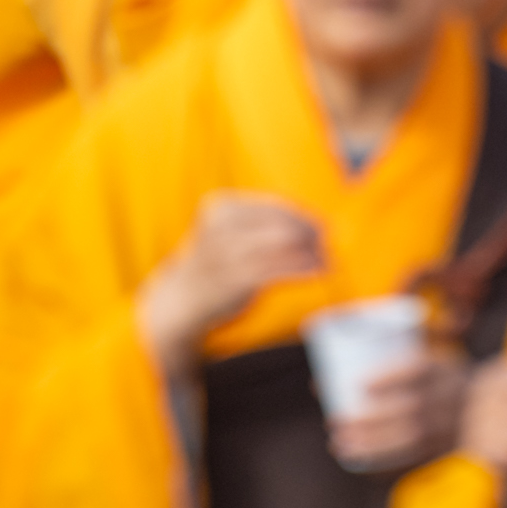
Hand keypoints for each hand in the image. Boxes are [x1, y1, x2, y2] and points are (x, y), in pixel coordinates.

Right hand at [137, 193, 326, 373]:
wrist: (177, 301)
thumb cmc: (211, 265)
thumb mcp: (229, 234)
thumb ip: (263, 226)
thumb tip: (314, 224)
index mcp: (222, 207)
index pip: (273, 206)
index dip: (303, 215)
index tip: (324, 225)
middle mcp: (222, 226)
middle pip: (279, 223)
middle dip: (309, 232)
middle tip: (328, 242)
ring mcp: (226, 253)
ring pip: (280, 246)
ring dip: (310, 252)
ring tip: (327, 259)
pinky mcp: (233, 280)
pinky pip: (276, 270)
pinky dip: (302, 268)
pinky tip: (317, 270)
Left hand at [328, 343, 471, 475]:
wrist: (489, 408)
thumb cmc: (444, 378)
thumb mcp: (434, 358)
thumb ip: (398, 356)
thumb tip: (333, 359)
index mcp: (444, 370)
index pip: (421, 371)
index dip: (392, 378)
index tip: (361, 385)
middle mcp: (449, 400)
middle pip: (411, 411)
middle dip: (370, 419)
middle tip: (334, 421)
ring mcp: (449, 429)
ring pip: (411, 440)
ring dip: (372, 444)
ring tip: (338, 444)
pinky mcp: (445, 452)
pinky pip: (416, 461)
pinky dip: (386, 466)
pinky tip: (359, 464)